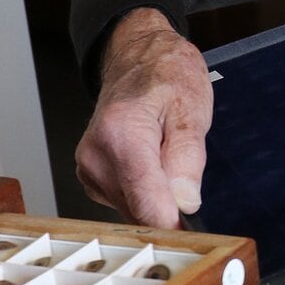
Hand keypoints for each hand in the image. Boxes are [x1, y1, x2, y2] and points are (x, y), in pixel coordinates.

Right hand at [75, 10, 213, 228]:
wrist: (138, 56)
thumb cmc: (166, 75)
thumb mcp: (192, 109)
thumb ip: (188, 159)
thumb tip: (185, 202)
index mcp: (121, 136)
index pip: (147, 205)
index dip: (176, 224)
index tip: (195, 227)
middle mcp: (96, 155)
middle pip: (139, 213)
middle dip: (168, 210)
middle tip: (189, 185)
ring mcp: (88, 167)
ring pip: (132, 211)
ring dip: (156, 200)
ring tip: (168, 163)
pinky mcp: (90, 176)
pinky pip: (124, 201)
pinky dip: (143, 194)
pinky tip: (152, 167)